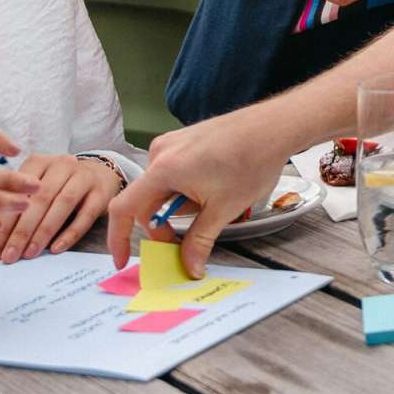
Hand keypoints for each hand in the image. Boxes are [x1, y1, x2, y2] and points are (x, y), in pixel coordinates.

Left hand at [0, 154, 122, 262]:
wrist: (101, 173)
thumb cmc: (59, 185)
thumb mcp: (37, 184)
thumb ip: (18, 204)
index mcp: (39, 162)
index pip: (17, 193)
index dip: (4, 223)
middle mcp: (62, 165)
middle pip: (39, 199)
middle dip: (21, 231)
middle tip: (9, 256)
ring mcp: (84, 177)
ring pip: (62, 205)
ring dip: (43, 232)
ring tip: (29, 254)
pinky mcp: (101, 193)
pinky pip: (85, 215)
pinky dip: (70, 233)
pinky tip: (56, 248)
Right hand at [107, 109, 288, 279]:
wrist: (275, 126)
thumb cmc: (251, 160)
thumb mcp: (223, 209)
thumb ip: (199, 241)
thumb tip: (189, 268)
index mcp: (163, 169)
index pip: (123, 208)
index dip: (118, 238)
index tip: (124, 259)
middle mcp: (161, 152)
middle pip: (145, 201)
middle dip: (161, 226)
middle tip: (184, 243)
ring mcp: (173, 143)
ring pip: (161, 187)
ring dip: (177, 206)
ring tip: (211, 206)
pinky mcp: (185, 139)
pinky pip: (172, 172)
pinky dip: (184, 190)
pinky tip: (212, 190)